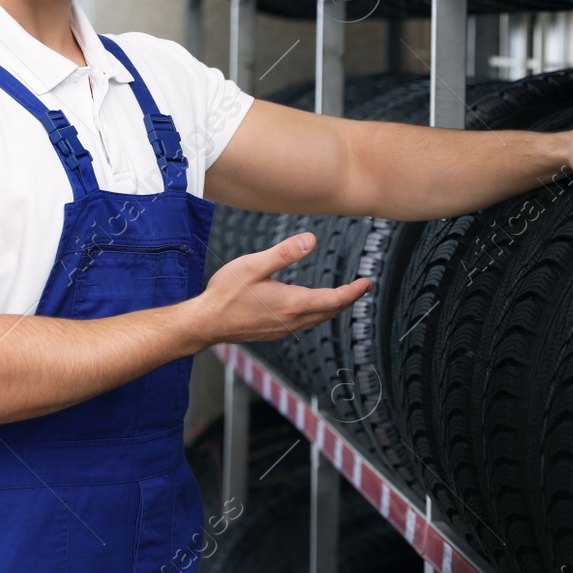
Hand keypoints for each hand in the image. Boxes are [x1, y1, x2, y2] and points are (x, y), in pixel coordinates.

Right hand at [193, 231, 370, 345]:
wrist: (206, 322)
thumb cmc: (226, 293)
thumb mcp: (254, 265)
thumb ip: (285, 253)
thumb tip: (311, 240)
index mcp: (293, 303)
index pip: (334, 299)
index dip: (354, 291)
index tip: (367, 282)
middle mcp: (292, 320)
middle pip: (330, 312)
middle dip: (348, 299)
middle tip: (360, 288)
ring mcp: (283, 329)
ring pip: (318, 321)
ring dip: (332, 309)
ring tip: (341, 298)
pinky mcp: (273, 333)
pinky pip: (304, 325)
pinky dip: (316, 316)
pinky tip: (309, 309)